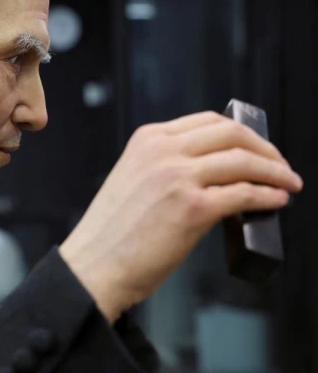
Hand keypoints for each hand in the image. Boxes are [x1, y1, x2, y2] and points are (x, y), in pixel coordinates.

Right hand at [59, 111, 302, 322]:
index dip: (242, 133)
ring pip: (243, 161)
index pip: (208, 121)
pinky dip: (268, 196)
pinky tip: (276, 201)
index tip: (256, 147)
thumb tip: (214, 170)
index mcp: (148, 139)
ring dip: (275, 172)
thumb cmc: (112, 230)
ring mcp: (178, 178)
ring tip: (287, 183)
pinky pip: (244, 194)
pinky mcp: (193, 209)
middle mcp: (163, 151)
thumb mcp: (133, 177)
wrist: (95, 263)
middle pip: (232, 134)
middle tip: (279, 164)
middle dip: (265, 149)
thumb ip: (165, 164)